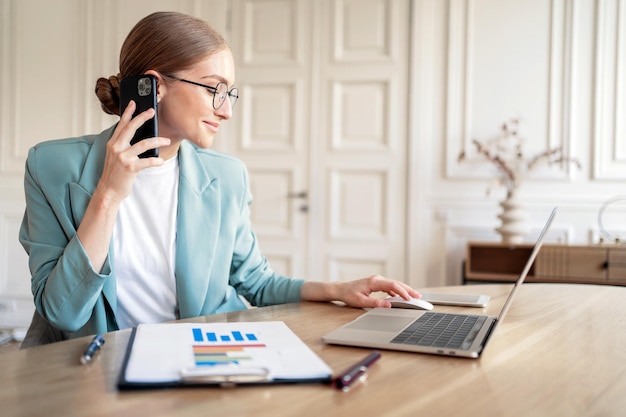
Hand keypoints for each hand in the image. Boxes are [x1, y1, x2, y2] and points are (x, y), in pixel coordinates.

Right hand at [97, 100, 170, 204]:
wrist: (108, 190)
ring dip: (157, 141)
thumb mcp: (116, 156)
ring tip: (166, 141)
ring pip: (143, 144)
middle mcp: (116, 147)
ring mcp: (122, 157)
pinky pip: (147, 161)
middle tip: (152, 111)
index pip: (121, 124)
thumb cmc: (115, 173)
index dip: (128, 112)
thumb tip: (140, 135)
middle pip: (131, 128)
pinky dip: (156, 160)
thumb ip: (124, 145)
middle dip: (142, 118)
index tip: (134, 103)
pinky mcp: (130, 167)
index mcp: (113, 143)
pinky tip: (161, 160)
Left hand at [301, 275, 421, 308]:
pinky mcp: (376, 283)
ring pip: (394, 284)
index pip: (393, 285)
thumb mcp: (361, 302)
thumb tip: (388, 305)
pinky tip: (401, 296)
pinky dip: (397, 290)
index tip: (410, 298)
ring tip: (414, 296)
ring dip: (404, 290)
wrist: (341, 289)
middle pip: (396, 283)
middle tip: (418, 296)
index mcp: (374, 282)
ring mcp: (377, 280)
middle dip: (408, 290)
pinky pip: (390, 286)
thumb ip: (375, 303)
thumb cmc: (349, 295)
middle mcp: (377, 279)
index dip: (402, 292)